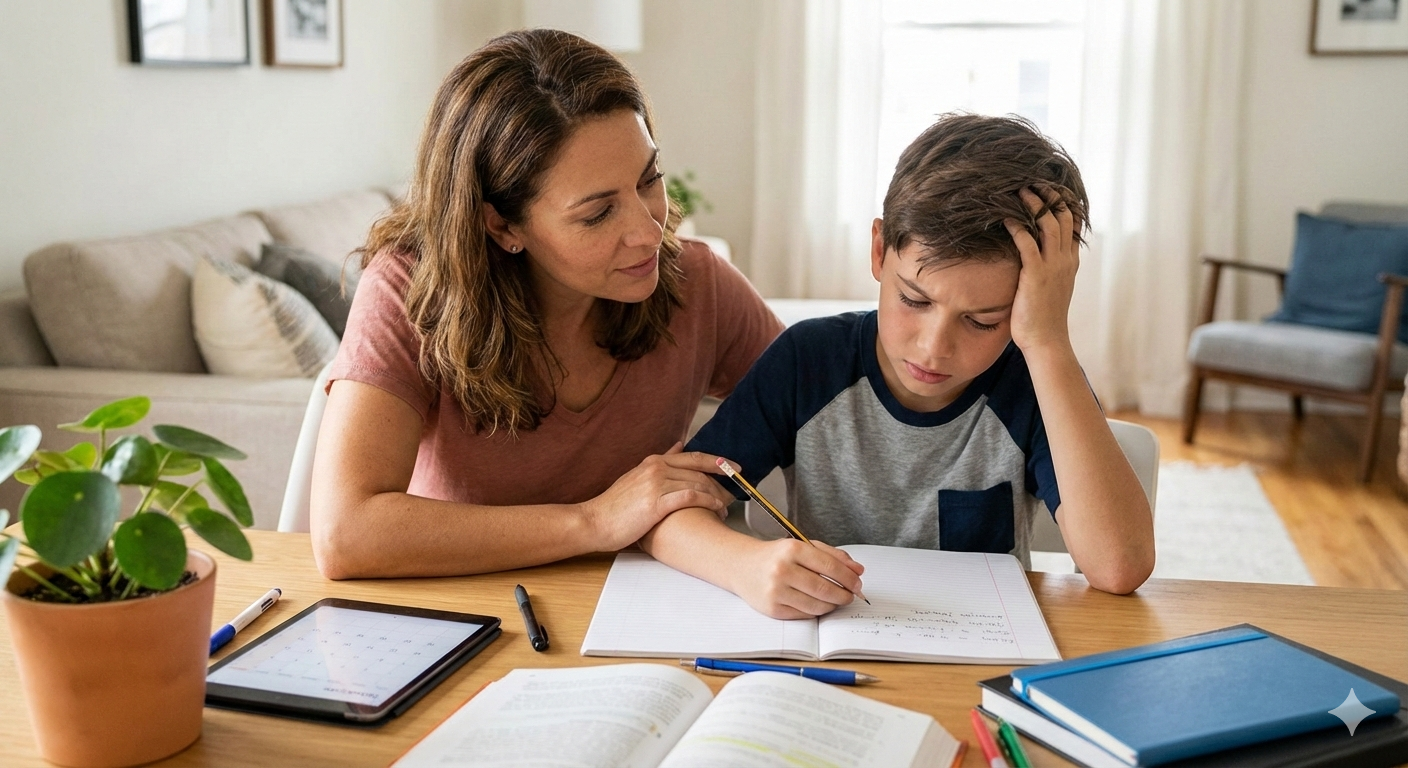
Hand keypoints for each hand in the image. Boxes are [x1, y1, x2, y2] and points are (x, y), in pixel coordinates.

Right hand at [580, 443, 735, 550]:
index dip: (717, 461)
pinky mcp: (656, 502)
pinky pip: (691, 497)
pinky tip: (716, 509)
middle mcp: (656, 468)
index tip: (734, 467)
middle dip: (722, 481)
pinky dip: (708, 502)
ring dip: (717, 496)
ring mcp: (656, 484)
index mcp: (653, 462)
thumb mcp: (636, 477)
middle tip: (736, 491)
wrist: (594, 521)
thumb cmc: (615, 507)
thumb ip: (659, 462)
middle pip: (700, 470)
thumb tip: (677, 445)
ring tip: (726, 507)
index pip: (693, 456)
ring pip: (698, 483)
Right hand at [731, 538, 865, 619]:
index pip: (830, 567)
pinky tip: (820, 605)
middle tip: (851, 595)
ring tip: (837, 600)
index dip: (849, 578)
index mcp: (792, 549)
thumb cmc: (776, 556)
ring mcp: (776, 591)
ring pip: (816, 605)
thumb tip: (858, 570)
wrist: (741, 566)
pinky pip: (803, 615)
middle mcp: (782, 570)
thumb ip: (832, 555)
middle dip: (844, 595)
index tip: (858, 584)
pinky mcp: (772, 608)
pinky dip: (816, 612)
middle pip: (825, 589)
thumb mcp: (802, 546)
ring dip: (832, 605)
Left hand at [1006, 186, 1079, 354]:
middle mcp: (1065, 259)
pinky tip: (1005, 217)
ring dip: (1034, 204)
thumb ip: (1047, 270)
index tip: (1049, 188)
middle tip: (1033, 181)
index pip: (1072, 223)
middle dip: (1049, 196)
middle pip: (1062, 216)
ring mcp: (1053, 266)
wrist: (1047, 340)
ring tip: (1019, 190)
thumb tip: (1034, 259)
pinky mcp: (1036, 274)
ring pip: (1048, 223)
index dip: (1062, 203)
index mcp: (1070, 262)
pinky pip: (1027, 242)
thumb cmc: (1043, 318)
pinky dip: (1017, 226)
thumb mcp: (1051, 288)